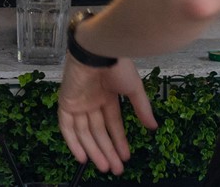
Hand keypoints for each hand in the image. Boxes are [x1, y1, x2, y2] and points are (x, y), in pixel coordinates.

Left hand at [58, 57, 157, 174]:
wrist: (98, 51)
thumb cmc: (118, 66)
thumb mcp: (134, 89)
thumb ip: (142, 108)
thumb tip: (153, 127)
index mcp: (109, 96)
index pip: (113, 124)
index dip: (119, 141)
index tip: (126, 157)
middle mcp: (93, 101)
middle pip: (99, 132)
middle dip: (107, 151)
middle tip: (115, 169)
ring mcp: (79, 103)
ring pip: (85, 133)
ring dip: (94, 150)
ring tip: (104, 167)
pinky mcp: (66, 103)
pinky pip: (67, 127)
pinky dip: (73, 142)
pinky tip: (82, 157)